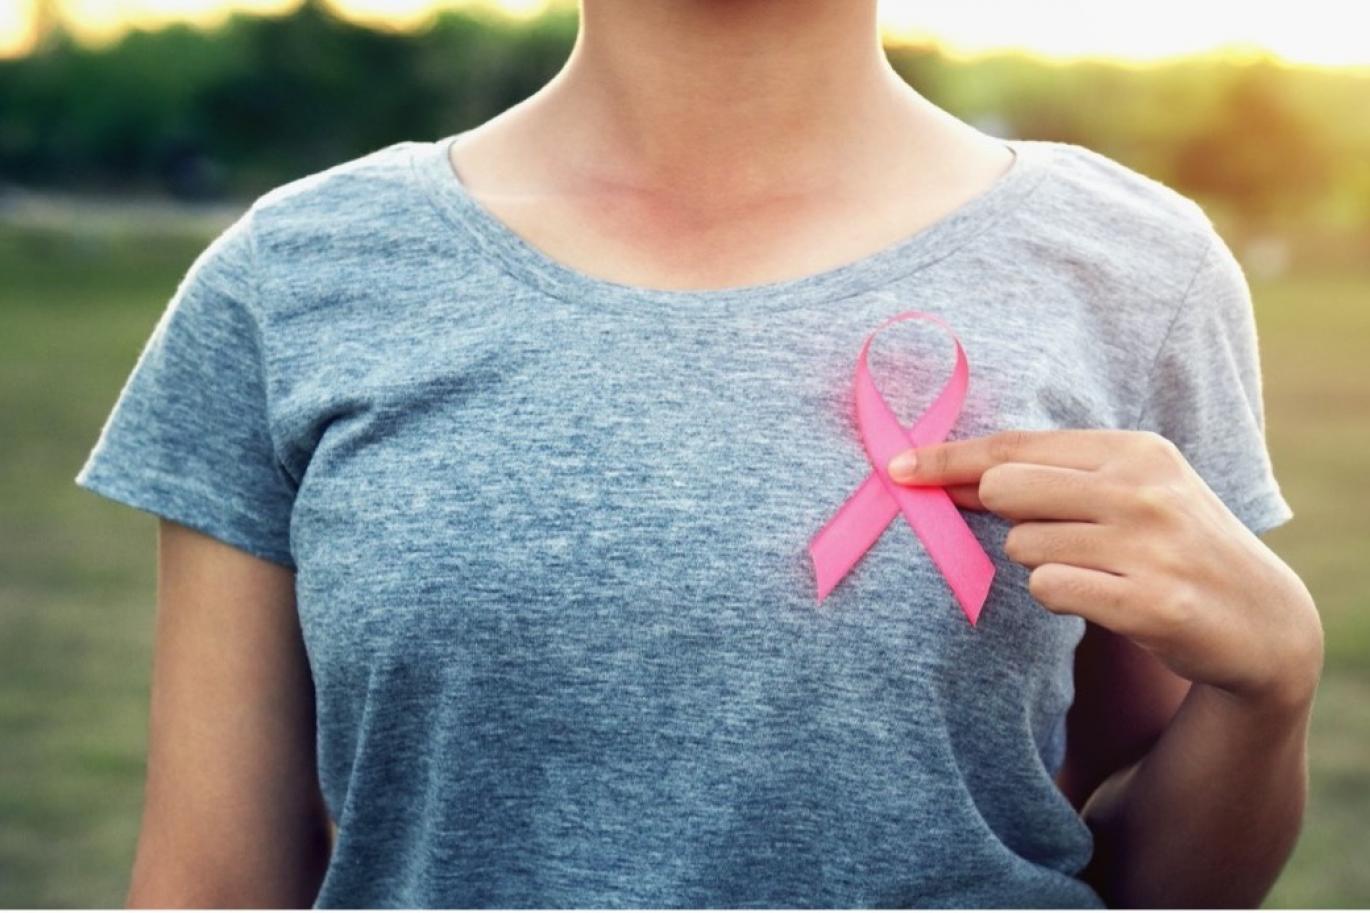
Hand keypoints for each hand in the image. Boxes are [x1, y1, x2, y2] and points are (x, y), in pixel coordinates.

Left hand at [887, 429, 1322, 711]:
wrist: (1262, 618)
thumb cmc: (1172, 542)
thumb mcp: (1130, 490)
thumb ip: (1053, 477)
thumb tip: (954, 478)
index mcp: (1133, 450)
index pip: (1015, 446)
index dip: (949, 458)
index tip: (897, 467)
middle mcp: (1142, 490)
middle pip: (1007, 489)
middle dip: (1003, 515)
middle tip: (1043, 532)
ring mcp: (1148, 546)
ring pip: (1025, 546)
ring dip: (1041, 562)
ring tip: (1096, 569)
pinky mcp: (1149, 603)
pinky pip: (1051, 590)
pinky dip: (1060, 596)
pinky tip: (1103, 598)